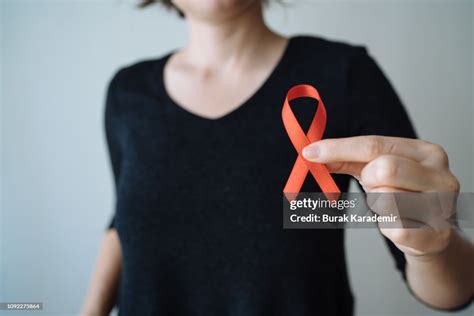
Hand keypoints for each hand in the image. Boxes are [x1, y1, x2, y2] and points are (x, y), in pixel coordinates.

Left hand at [302, 136, 459, 258]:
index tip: (309, 152)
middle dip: (369, 180)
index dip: (338, 148)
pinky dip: (386, 225)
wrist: (430, 234)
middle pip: (384, 168)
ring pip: (387, 199)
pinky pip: (393, 227)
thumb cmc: (402, 195)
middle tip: (374, 186)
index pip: (375, 144)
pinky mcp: (435, 235)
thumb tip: (313, 153)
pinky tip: (397, 224)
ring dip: (378, 204)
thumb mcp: (375, 170)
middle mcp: (441, 176)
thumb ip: (347, 159)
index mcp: (426, 152)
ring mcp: (442, 206)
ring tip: (391, 207)